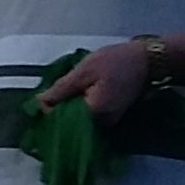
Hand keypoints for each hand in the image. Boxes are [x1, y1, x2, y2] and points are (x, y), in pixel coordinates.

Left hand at [31, 41, 150, 125]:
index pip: (62, 120)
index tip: (46, 95)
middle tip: (57, 90)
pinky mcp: (111, 116)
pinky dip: (82, 106)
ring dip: (71, 107)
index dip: (50, 109)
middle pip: (71, 123)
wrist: (145, 60)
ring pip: (80, 119)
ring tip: (69, 90)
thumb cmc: (115, 61)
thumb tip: (39, 102)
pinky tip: (79, 93)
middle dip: (60, 108)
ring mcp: (109, 122)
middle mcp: (103, 124)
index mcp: (95, 113)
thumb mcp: (83, 71)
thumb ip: (61, 89)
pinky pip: (90, 115)